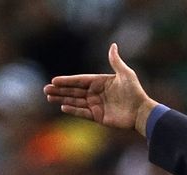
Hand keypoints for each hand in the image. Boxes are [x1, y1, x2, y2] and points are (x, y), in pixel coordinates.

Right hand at [44, 43, 158, 135]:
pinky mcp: (98, 117)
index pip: (80, 81)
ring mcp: (96, 105)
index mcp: (100, 82)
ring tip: (49, 97)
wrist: (141, 112)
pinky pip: (82, 113)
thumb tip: (113, 45)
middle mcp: (96, 93)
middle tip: (46, 89)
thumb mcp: (126, 74)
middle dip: (60, 90)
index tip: (54, 80)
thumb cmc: (134, 92)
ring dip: (62, 99)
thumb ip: (116, 61)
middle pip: (74, 91)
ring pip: (76, 101)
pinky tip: (62, 106)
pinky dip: (73, 110)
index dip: (67, 81)